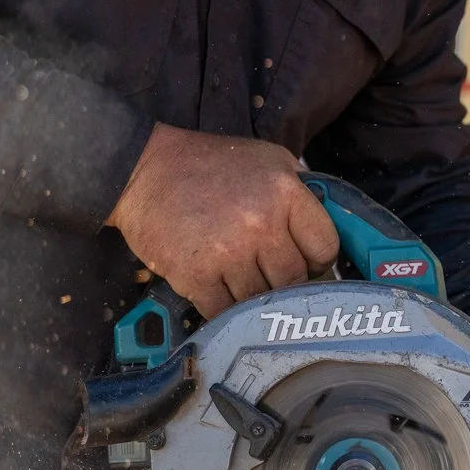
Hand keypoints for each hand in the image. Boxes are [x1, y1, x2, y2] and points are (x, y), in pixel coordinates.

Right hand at [107, 126, 338, 318]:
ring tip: (242, 280)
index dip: (318, 260)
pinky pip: (226, 311)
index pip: (325, 247)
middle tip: (271, 276)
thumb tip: (327, 226)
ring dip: (254, 297)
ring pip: (261, 300)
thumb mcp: (268, 158)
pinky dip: (226, 310)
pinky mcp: (196, 276)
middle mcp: (260, 223)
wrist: (143, 170)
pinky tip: (220, 291)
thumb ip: (301, 189)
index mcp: (285, 192)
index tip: (307, 264)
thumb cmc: (208, 164)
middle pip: (295, 280)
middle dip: (286, 282)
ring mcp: (228, 253)